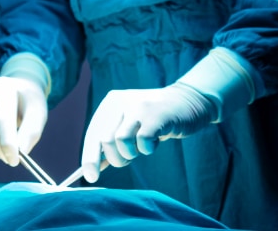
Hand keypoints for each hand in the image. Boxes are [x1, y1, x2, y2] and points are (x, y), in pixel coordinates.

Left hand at [80, 83, 217, 182]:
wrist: (188, 101)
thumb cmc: (155, 120)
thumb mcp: (129, 125)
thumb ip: (111, 142)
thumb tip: (91, 170)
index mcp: (110, 102)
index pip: (93, 134)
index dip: (90, 158)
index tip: (91, 177)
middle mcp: (120, 101)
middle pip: (104, 141)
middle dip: (116, 158)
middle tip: (130, 157)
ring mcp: (138, 106)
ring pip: (121, 141)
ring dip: (132, 153)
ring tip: (143, 146)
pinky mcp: (156, 114)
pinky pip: (143, 142)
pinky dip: (148, 149)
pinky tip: (156, 140)